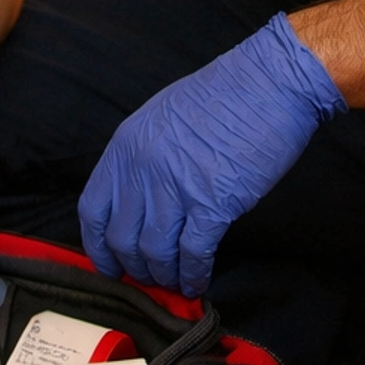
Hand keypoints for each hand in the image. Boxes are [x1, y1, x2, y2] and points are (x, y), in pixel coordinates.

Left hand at [79, 14, 345, 296]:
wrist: (271, 82)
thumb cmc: (226, 95)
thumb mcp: (164, 118)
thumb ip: (144, 158)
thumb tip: (141, 201)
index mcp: (127, 145)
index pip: (93, 210)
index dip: (97, 247)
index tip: (109, 264)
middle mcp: (144, 168)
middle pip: (122, 239)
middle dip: (134, 268)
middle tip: (149, 278)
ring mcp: (177, 187)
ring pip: (154, 252)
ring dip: (163, 275)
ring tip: (174, 282)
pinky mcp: (214, 203)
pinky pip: (193, 253)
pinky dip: (193, 274)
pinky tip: (198, 282)